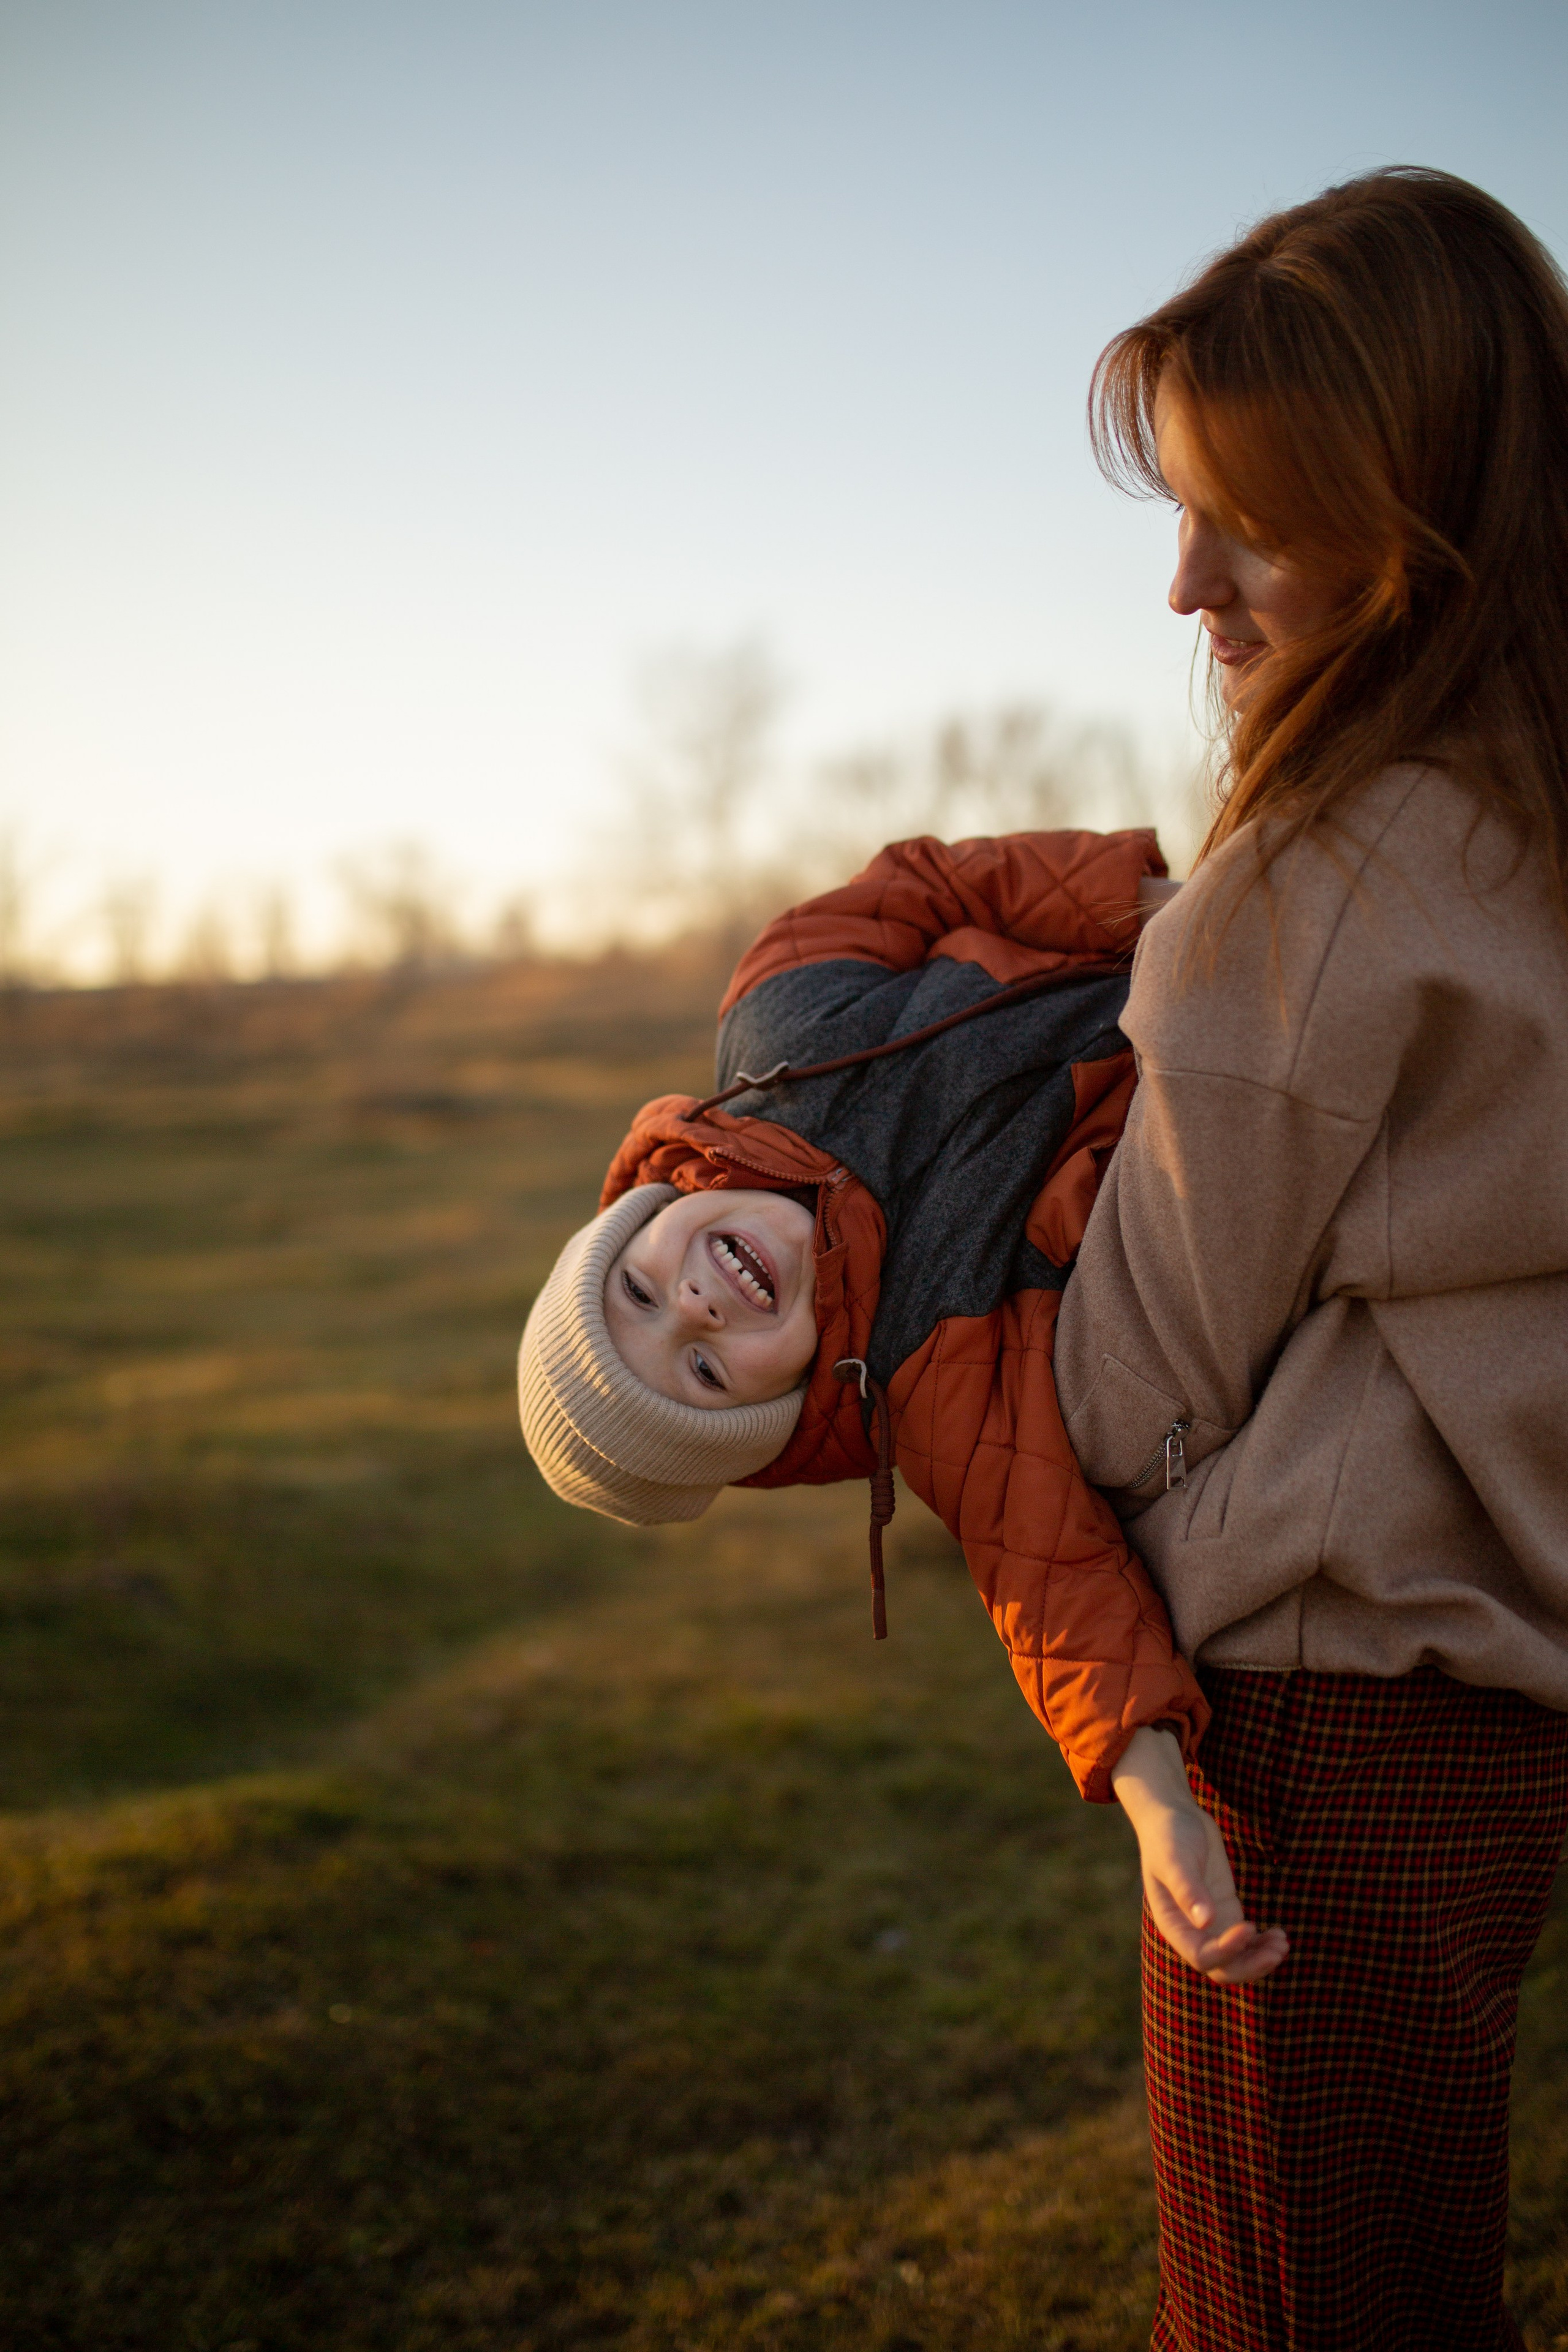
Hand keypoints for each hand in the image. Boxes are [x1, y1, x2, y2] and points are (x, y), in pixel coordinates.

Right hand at [1111, 1726, 1288, 1984]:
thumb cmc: (1169, 1835)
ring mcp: (1210, 1923)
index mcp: (1173, 1924)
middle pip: (1222, 1969)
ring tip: (1283, 1942)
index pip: (1202, 1956)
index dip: (1227, 1950)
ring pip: (1236, 1960)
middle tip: (1278, 1950)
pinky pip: (1244, 1941)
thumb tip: (1206, 1923)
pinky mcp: (1225, 1911)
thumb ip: (1188, 1889)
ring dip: (1260, 1958)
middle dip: (1250, 1965)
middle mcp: (1191, 1931)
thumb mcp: (1176, 1858)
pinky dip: (1261, 1944)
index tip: (1250, 1926)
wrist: (1174, 1816)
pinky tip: (1279, 1934)